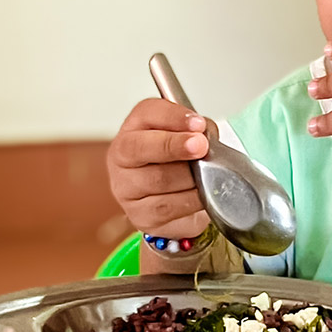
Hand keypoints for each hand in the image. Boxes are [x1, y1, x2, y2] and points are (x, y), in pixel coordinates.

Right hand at [106, 98, 214, 238]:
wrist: (177, 202)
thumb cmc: (179, 164)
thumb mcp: (187, 138)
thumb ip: (196, 130)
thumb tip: (207, 134)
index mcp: (133, 130)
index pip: (146, 114)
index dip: (173, 116)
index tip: (197, 123)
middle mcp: (123, 159)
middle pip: (142, 148)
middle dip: (175, 145)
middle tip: (200, 146)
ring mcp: (127, 190)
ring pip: (159, 180)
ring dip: (189, 176)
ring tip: (208, 174)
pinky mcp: (141, 217)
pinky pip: (169, 208)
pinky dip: (191, 200)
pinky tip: (202, 194)